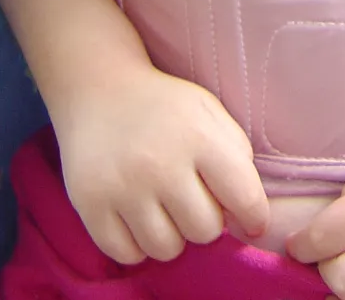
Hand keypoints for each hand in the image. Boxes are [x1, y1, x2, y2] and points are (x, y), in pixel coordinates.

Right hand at [53, 56, 269, 264]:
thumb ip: (236, 153)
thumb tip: (250, 210)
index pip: (244, 197)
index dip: (254, 217)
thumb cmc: (163, 106)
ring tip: (164, 208)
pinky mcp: (90, 203)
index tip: (251, 222)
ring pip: (166, 248)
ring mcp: (122, 186)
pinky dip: (136, 244)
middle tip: (191, 199)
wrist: (99, 90)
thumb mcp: (208, 111)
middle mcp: (160, 162)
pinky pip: (128, 254)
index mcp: (197, 135)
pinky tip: (136, 216)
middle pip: (204, 230)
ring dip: (171, 235)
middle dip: (204, 219)